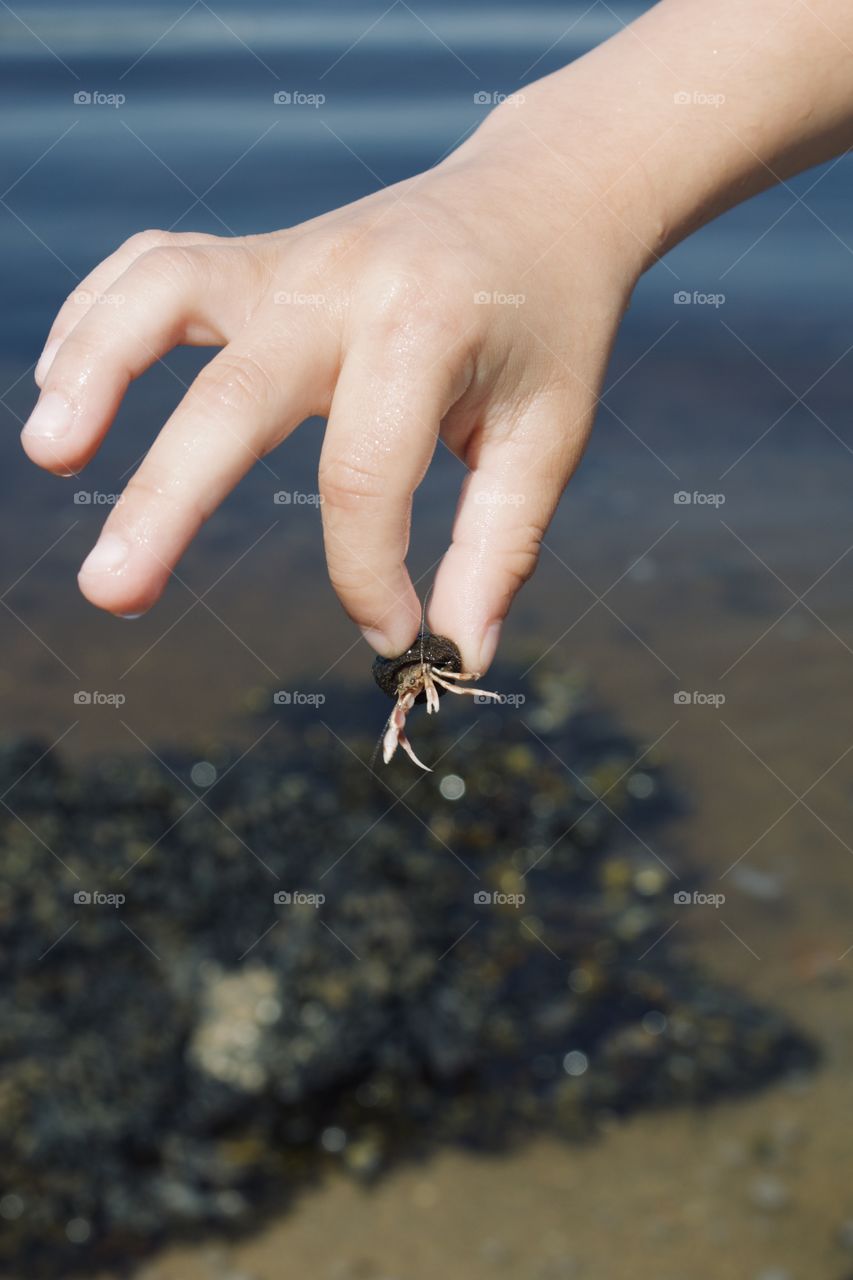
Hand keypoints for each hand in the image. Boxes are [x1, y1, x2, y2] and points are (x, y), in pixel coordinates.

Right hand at [21, 112, 642, 672]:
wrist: (542, 196)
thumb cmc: (550, 327)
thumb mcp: (548, 436)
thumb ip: (500, 549)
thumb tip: (457, 654)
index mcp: (426, 329)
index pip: (366, 476)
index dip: (368, 576)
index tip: (394, 633)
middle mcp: (343, 283)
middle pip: (232, 394)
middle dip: (166, 501)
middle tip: (110, 593)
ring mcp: (291, 257)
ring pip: (163, 295)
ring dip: (95, 367)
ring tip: (50, 450)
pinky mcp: (260, 254)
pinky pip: (155, 268)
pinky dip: (99, 319)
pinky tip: (60, 384)